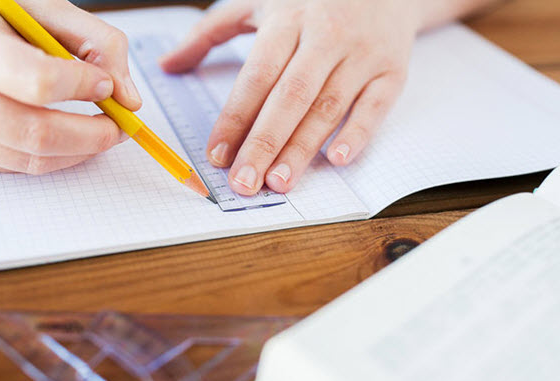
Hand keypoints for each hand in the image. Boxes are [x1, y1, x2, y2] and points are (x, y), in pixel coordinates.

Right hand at [0, 0, 141, 173]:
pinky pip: (16, 166)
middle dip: (91, 135)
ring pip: (28, 159)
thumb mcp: (40, 5)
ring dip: (78, 151)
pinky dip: (52, 155)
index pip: (34, 81)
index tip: (107, 85)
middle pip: (33, 132)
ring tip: (100, 130)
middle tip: (121, 127)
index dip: (80, 87)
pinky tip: (64, 134)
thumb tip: (129, 99)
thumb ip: (95, 41)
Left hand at [160, 0, 419, 194]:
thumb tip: (167, 65)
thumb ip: (210, 32)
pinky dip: (358, 133)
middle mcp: (324, 35)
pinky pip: (376, 106)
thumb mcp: (258, 2)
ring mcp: (361, 53)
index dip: (235, 118)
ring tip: (278, 183)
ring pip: (328, 107)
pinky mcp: (392, 69)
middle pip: (290, 97)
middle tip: (244, 183)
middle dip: (265, 143)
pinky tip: (337, 159)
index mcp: (287, 19)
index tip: (216, 154)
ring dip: (302, 148)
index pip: (256, 76)